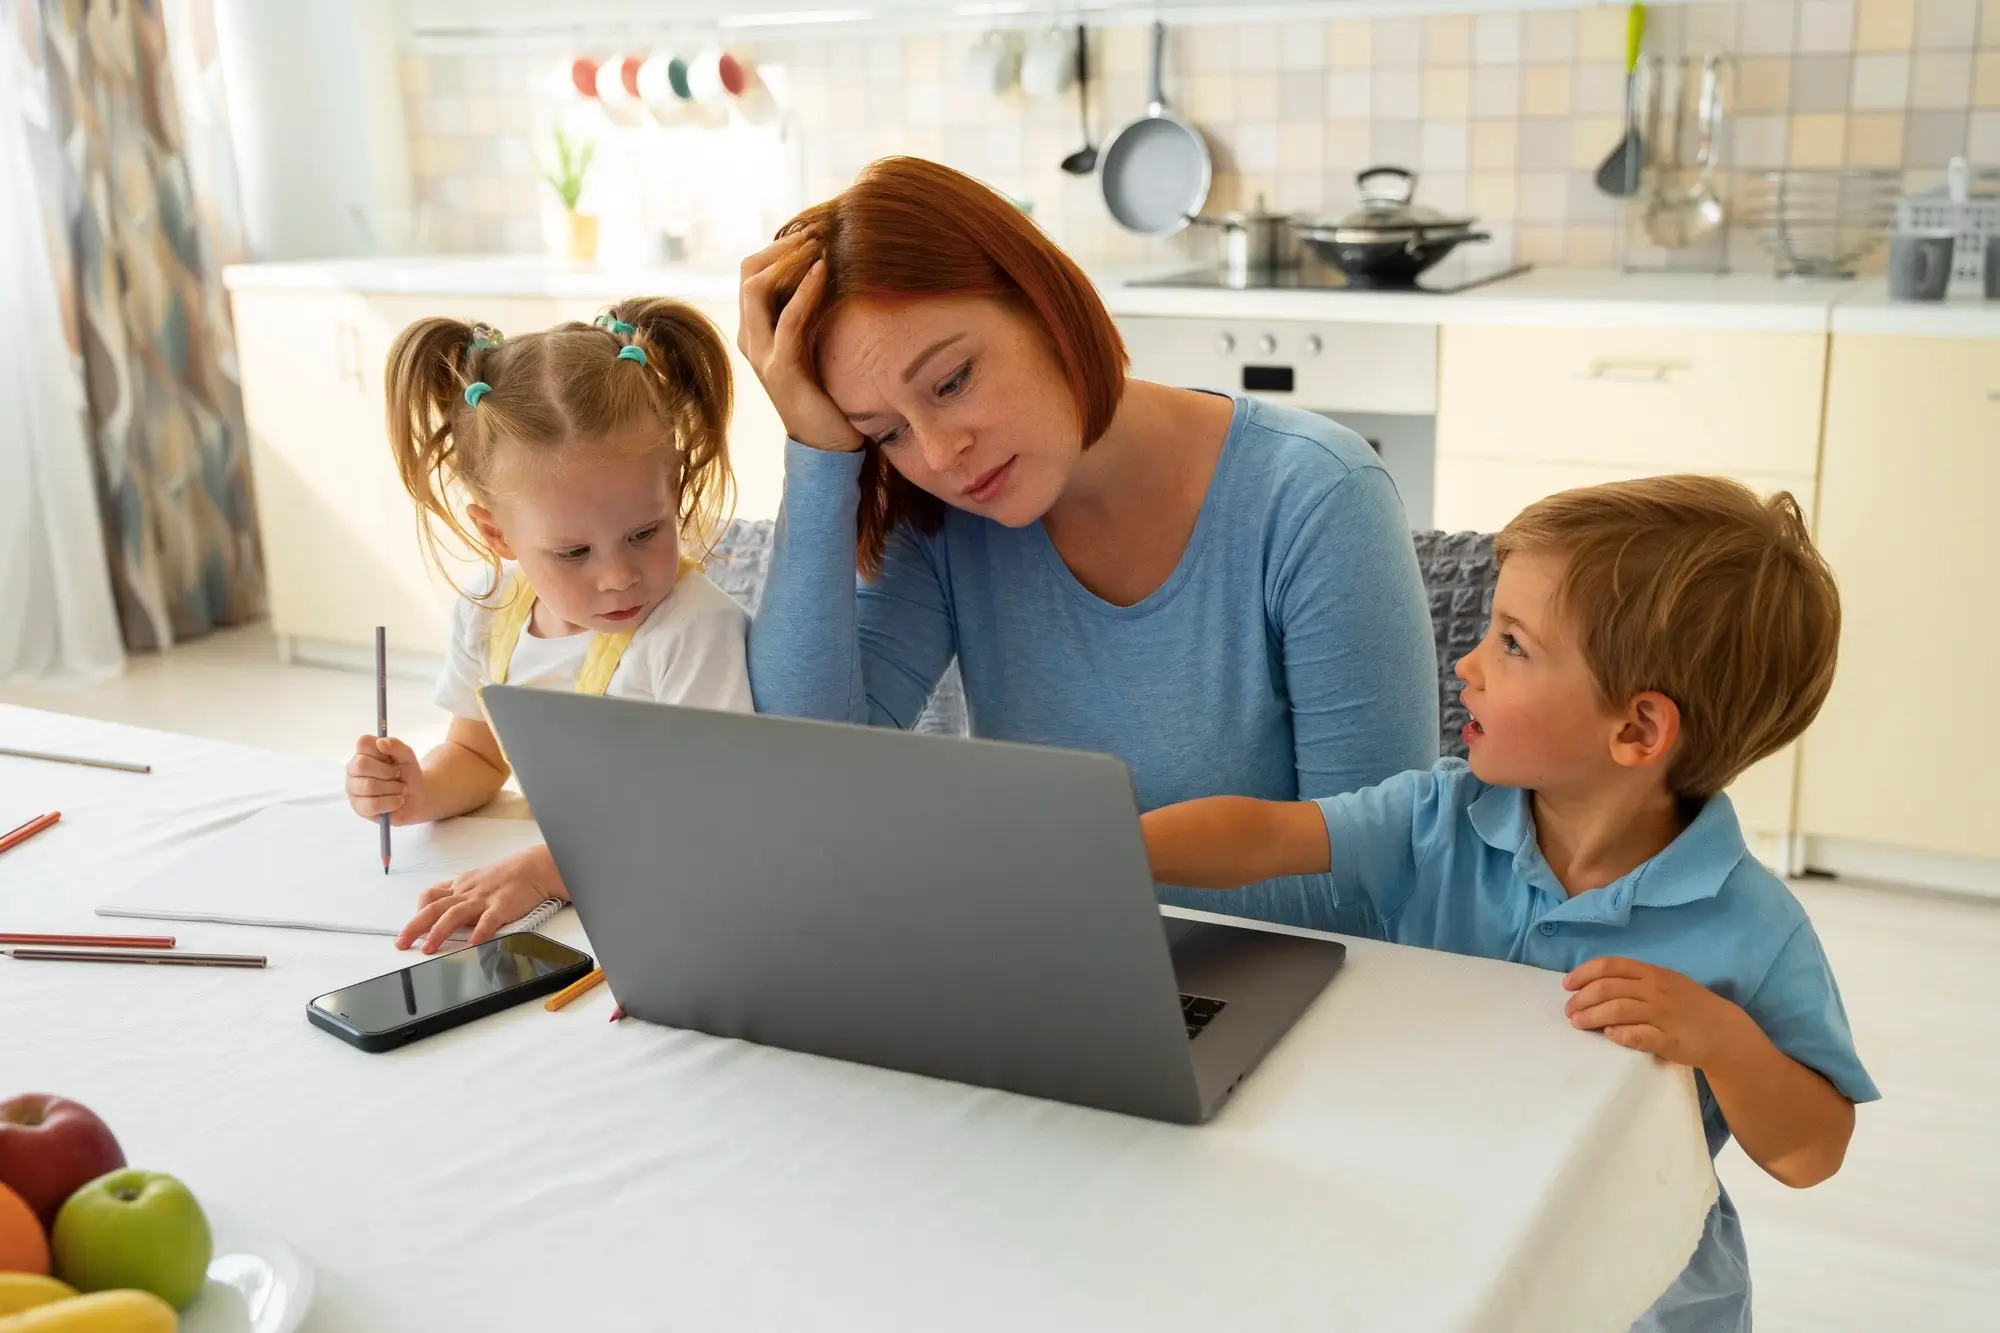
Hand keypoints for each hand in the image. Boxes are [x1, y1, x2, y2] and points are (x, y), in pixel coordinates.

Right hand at [347, 734, 427, 825]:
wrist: (416, 796)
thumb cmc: (407, 772)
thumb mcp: (407, 756)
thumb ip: (396, 745)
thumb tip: (381, 742)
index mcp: (363, 752)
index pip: (363, 742)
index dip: (381, 751)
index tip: (392, 759)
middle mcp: (353, 768)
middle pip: (362, 765)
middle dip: (388, 772)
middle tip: (398, 776)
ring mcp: (353, 788)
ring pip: (369, 786)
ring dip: (393, 788)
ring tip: (400, 789)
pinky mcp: (358, 807)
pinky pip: (372, 805)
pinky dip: (391, 802)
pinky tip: (397, 800)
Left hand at [395, 843, 568, 953]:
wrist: (533, 867)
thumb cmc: (506, 876)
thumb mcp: (476, 880)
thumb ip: (458, 893)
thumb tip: (439, 906)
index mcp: (460, 887)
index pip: (430, 896)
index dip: (417, 913)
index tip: (409, 931)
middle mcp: (467, 893)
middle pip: (434, 907)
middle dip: (415, 926)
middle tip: (401, 944)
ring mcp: (484, 899)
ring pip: (455, 914)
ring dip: (439, 932)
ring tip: (428, 949)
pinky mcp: (502, 905)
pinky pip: (488, 920)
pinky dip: (479, 932)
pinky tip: (472, 945)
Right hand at [737, 232, 864, 452]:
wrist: (826, 444)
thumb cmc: (826, 391)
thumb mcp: (811, 343)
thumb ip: (807, 314)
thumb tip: (825, 270)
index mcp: (753, 332)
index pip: (750, 273)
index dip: (776, 248)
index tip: (809, 232)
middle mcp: (750, 340)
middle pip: (748, 274)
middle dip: (781, 247)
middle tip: (815, 231)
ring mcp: (761, 355)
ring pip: (758, 290)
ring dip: (790, 261)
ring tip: (819, 244)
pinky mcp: (781, 370)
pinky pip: (788, 319)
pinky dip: (805, 290)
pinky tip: (824, 271)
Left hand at [1563, 956, 1753, 1068]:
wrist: (1724, 1031)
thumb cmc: (1688, 1005)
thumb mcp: (1664, 983)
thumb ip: (1635, 981)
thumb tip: (1593, 985)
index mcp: (1652, 973)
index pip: (1610, 966)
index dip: (1584, 973)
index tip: (1567, 985)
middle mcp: (1655, 990)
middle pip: (1608, 988)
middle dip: (1582, 999)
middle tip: (1569, 1011)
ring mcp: (1663, 1014)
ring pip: (1618, 1010)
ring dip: (1592, 1016)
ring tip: (1578, 1023)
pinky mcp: (1669, 1039)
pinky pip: (1639, 1035)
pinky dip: (1620, 1034)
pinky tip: (1609, 1035)